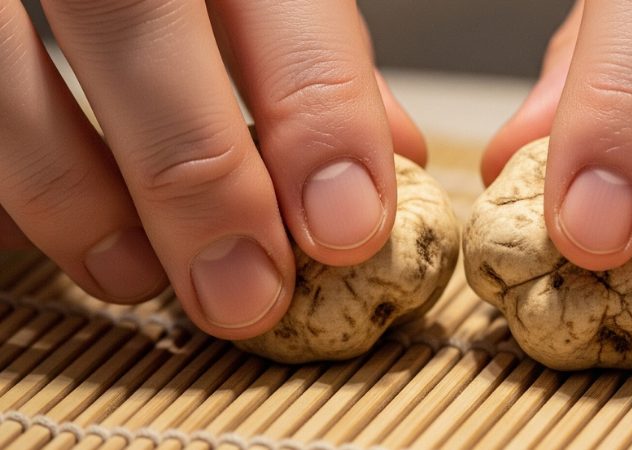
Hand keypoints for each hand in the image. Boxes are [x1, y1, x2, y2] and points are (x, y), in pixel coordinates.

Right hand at [0, 0, 425, 338]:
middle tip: (246, 292)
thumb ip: (316, 58)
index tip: (344, 226)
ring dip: (74, 194)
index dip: (317, 113)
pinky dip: (5, 194)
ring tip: (132, 273)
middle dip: (199, 175)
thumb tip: (392, 156)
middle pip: (134, 21)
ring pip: (3, 68)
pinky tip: (35, 226)